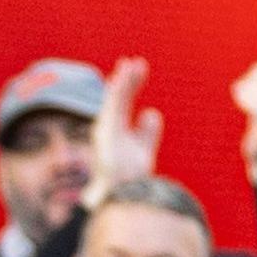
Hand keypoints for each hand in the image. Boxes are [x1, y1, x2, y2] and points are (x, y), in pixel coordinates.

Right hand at [82, 56, 159, 209]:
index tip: (136, 72)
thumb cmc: (130, 179)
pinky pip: (113, 101)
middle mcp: (108, 131)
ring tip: (132, 63)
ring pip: (115, 98)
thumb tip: (151, 112)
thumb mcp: (143, 151)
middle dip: (129, 82)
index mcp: (116, 135)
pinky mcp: (106, 127)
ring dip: (124, 79)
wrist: (122, 193)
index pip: (122, 107)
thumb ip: (147, 132)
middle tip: (138, 63)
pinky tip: (126, 71)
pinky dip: (120, 85)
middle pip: (119, 100)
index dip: (129, 89)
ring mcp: (105, 129)